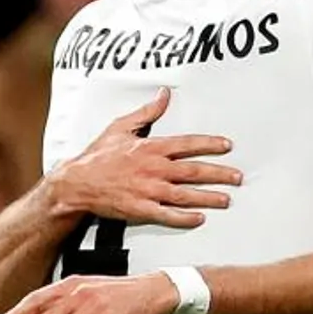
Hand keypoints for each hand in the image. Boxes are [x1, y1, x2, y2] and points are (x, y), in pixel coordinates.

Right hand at [47, 88, 239, 227]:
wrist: (76, 183)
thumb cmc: (97, 156)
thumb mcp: (120, 127)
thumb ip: (147, 112)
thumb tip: (164, 95)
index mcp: (151, 148)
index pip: (188, 144)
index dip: (210, 144)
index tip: (227, 146)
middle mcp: (153, 169)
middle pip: (194, 171)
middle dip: (219, 173)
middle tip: (237, 177)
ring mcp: (148, 190)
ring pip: (185, 194)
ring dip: (208, 197)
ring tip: (225, 199)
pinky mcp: (140, 209)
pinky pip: (167, 215)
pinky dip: (184, 218)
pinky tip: (198, 218)